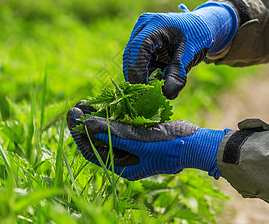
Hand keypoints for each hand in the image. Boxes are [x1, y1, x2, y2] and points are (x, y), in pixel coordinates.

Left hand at [67, 101, 230, 180]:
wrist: (196, 143)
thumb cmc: (169, 146)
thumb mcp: (139, 140)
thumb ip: (112, 133)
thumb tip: (85, 125)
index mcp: (122, 166)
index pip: (92, 151)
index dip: (79, 134)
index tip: (72, 116)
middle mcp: (124, 157)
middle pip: (96, 140)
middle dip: (84, 124)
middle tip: (75, 107)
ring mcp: (131, 146)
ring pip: (106, 131)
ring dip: (96, 117)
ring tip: (85, 103)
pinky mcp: (139, 134)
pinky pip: (119, 125)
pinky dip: (111, 115)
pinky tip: (104, 103)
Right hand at [123, 2, 236, 98]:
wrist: (201, 26)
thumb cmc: (197, 37)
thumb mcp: (189, 56)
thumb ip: (177, 75)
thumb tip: (166, 95)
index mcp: (155, 23)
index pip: (138, 49)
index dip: (138, 71)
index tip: (145, 91)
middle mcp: (143, 25)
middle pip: (131, 54)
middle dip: (138, 76)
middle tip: (147, 95)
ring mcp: (140, 32)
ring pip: (132, 59)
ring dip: (142, 75)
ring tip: (157, 86)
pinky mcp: (140, 41)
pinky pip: (137, 60)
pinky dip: (146, 71)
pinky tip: (158, 76)